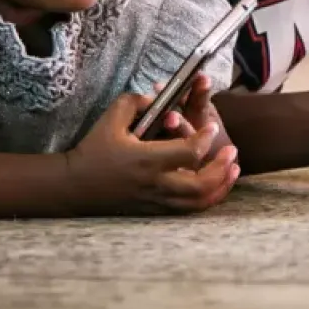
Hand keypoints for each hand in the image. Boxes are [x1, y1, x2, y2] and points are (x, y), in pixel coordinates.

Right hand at [65, 78, 240, 213]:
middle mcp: (155, 183)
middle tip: (231, 150)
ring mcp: (156, 200)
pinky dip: (207, 199)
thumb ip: (136, 101)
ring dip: (221, 186)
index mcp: (147, 159)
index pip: (188, 153)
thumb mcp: (112, 117)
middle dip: (222, 167)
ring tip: (233, 169)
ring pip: (198, 202)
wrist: (75, 186)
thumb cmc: (93, 149)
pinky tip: (216, 186)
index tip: (213, 127)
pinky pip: (188, 210)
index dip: (206, 139)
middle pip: (201, 184)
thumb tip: (159, 98)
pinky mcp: (155, 210)